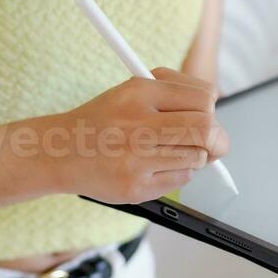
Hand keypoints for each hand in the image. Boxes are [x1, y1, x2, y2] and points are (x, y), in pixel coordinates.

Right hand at [59, 68, 229, 204]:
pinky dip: (178, 172)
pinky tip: (156, 166)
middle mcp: (136, 124)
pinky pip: (180, 179)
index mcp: (138, 92)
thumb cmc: (105, 120)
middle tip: (213, 143)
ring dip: (194, 156)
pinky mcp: (135, 187)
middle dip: (217, 138)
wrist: (61, 151)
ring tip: (172, 151)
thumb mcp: (133, 90)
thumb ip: (175, 93)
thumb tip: (217, 113)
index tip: (208, 115)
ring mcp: (135, 159)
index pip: (203, 99)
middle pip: (206, 130)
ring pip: (196, 158)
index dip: (212, 109)